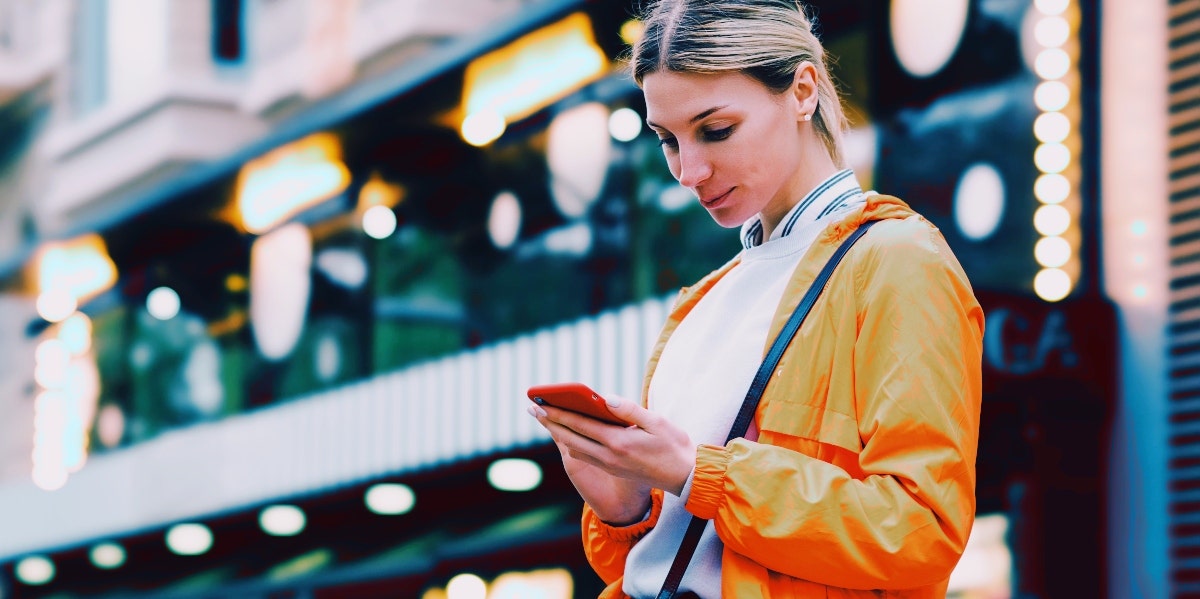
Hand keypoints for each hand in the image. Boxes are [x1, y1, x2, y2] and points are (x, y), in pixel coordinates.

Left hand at [529, 393, 694, 523]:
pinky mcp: (614, 469)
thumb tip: (606, 399)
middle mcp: (609, 456)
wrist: (685, 477)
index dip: (557, 413)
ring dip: (558, 433)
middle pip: (570, 438)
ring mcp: (610, 465)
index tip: (540, 404)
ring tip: (546, 419)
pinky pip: (585, 455)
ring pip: (575, 448)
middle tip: (532, 409)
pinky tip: (569, 434)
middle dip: (550, 422)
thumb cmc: (674, 446)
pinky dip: (572, 443)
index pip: (580, 425)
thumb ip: (629, 410)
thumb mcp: (656, 422)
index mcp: (618, 442)